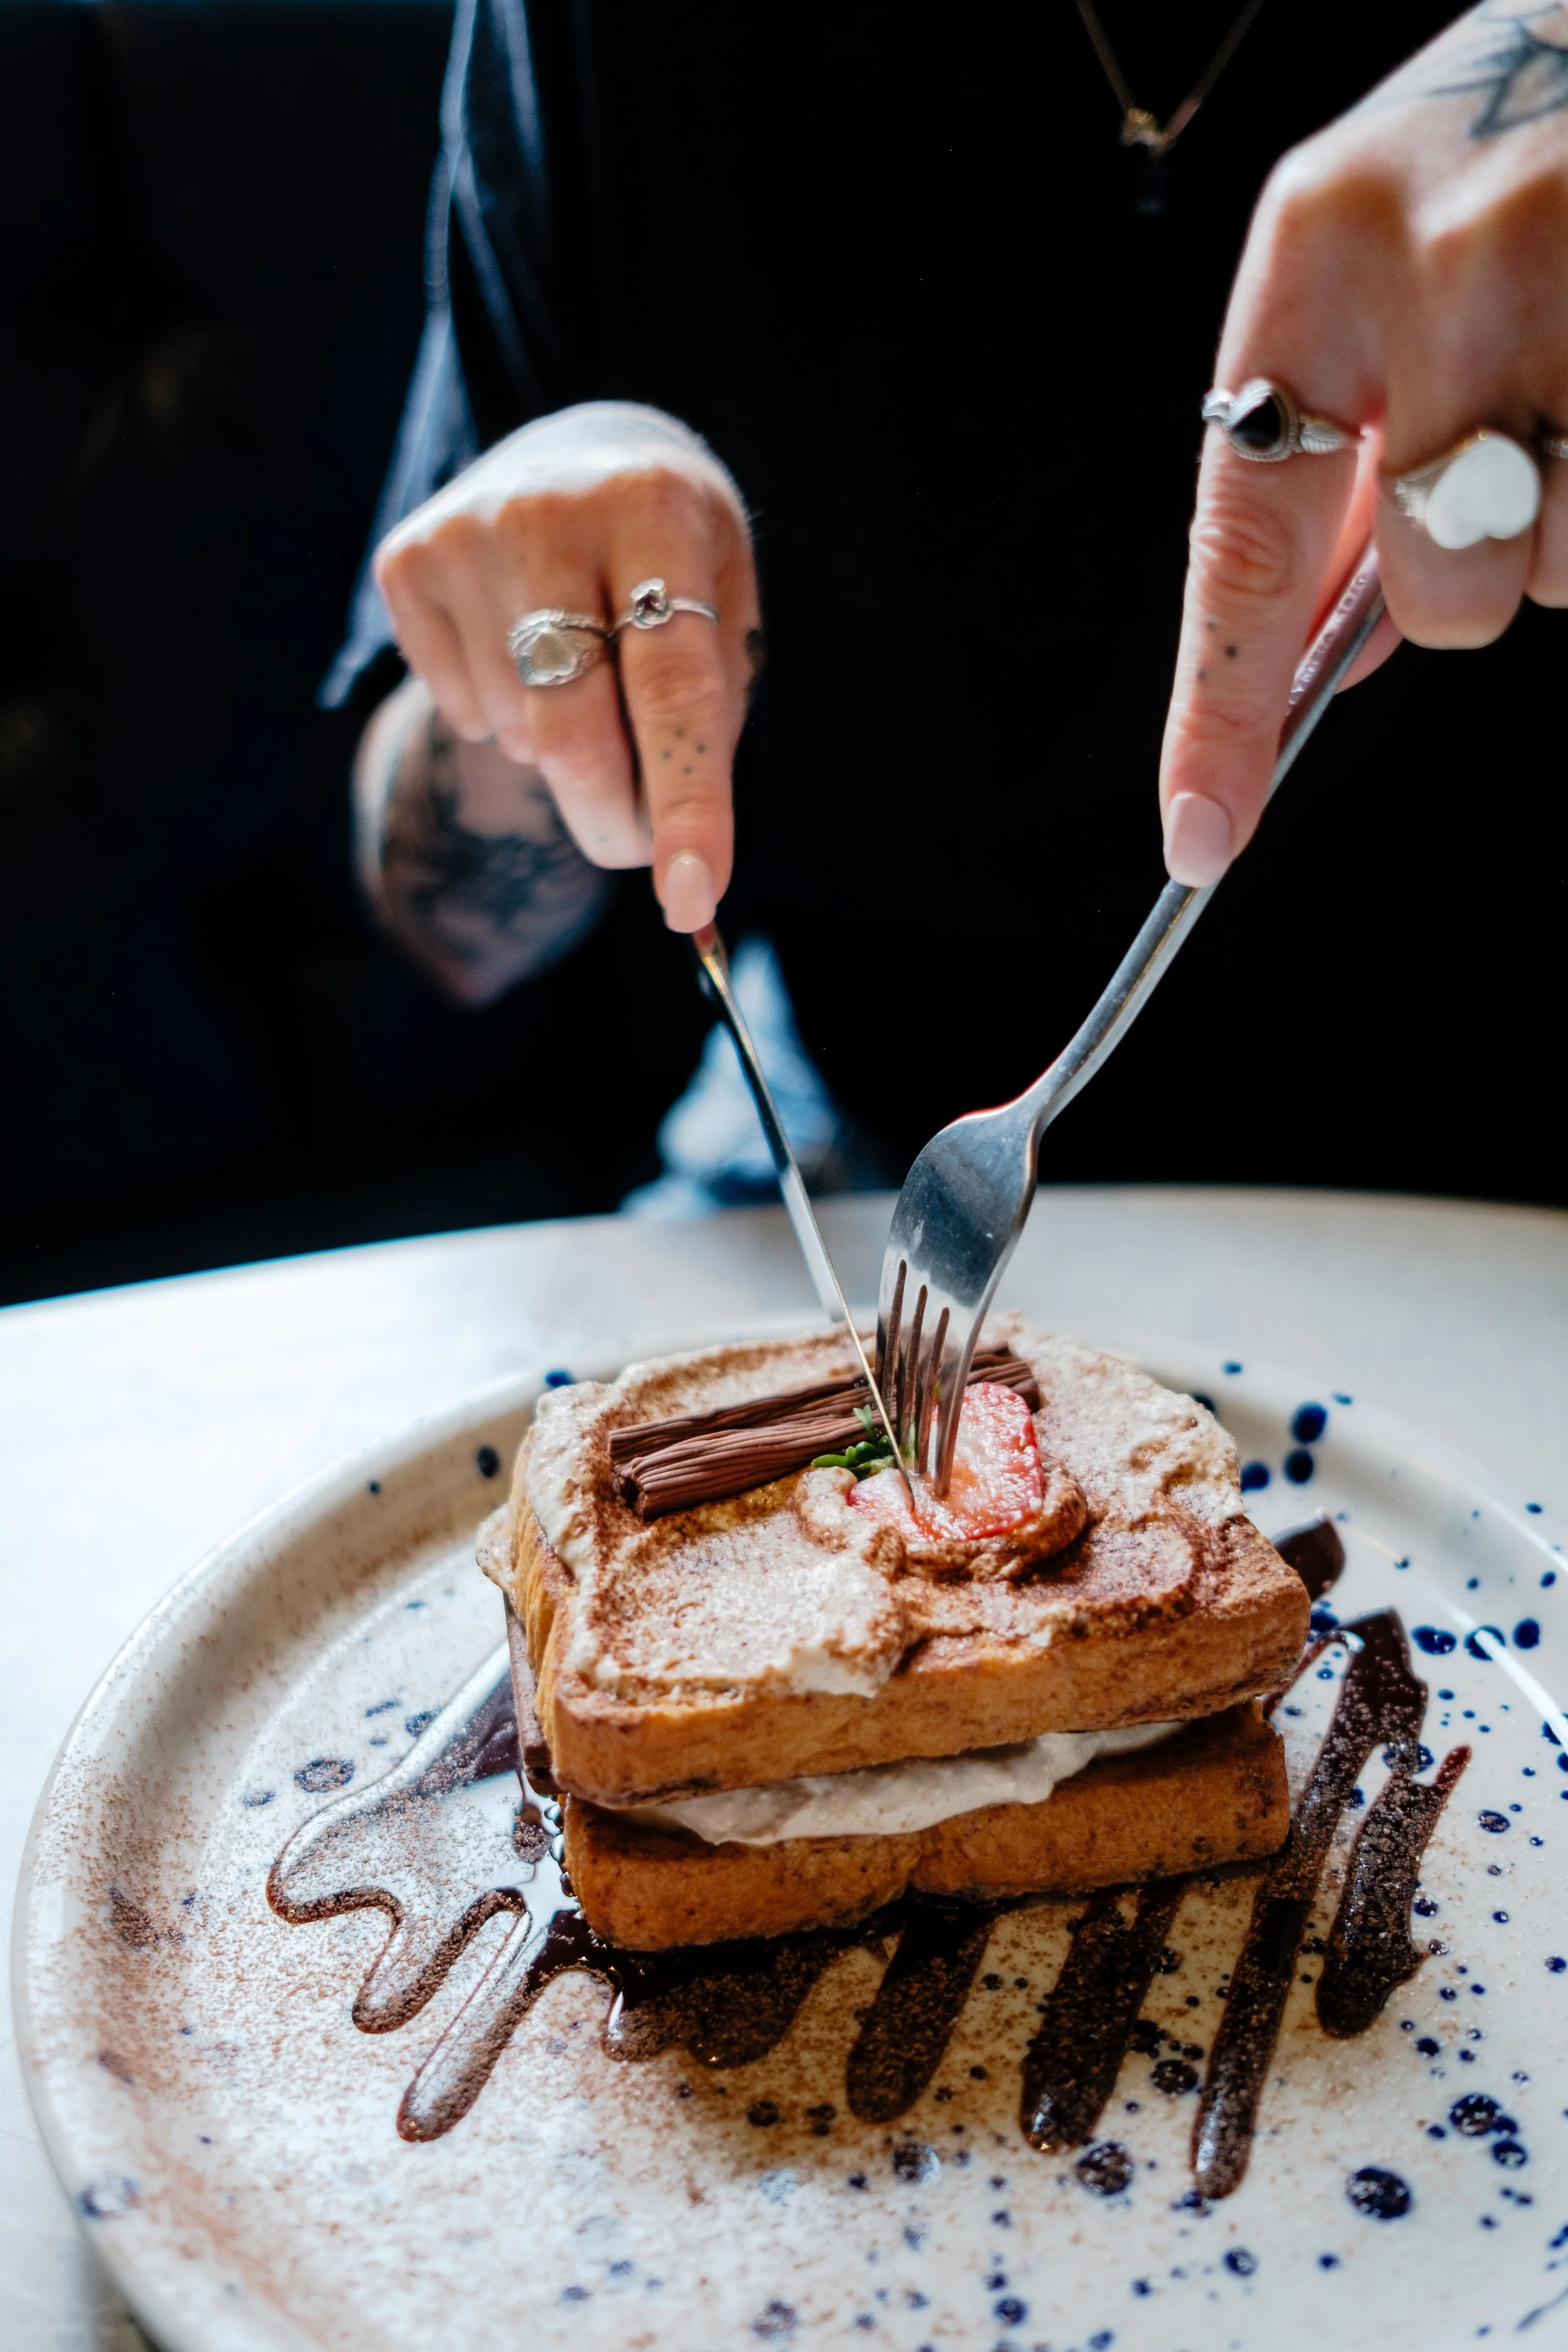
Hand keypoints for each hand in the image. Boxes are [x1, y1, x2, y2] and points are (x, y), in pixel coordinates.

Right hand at [374, 401, 759, 931]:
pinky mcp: (408, 562)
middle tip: (632, 843)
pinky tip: (520, 651)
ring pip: (517, 732)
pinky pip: (461, 711)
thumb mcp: (723, 608)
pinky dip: (499, 716)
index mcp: (658, 510)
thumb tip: (677, 867)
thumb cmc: (672, 559)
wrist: (580, 451)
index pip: (675, 688)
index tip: (691, 896)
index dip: (686, 803)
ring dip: (557, 748)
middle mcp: (554, 511)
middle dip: (608, 818)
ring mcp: (468, 533)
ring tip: (580, 674)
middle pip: (572, 729)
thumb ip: (707, 721)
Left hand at [1160, 2, 1567, 885]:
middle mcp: (1443, 257)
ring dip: (1566, 518)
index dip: (1218, 709)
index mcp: (1315, 247)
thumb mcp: (1367, 264)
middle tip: (1495, 457)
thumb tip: (1317, 655)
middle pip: (1440, 589)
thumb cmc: (1495, 145)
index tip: (1200, 834)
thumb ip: (1328, 459)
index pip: (1239, 541)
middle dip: (1465, 573)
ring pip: (1562, 562)